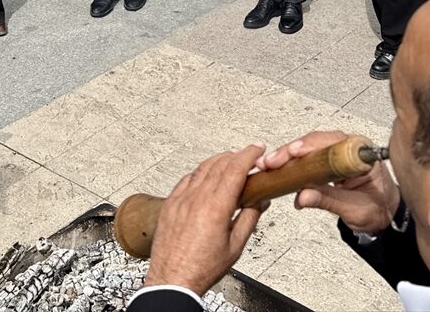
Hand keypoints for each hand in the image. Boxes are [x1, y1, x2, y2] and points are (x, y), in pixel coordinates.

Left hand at [144, 145, 267, 295]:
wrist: (172, 280)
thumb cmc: (201, 268)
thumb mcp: (235, 246)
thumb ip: (249, 219)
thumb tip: (259, 202)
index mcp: (215, 207)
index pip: (235, 169)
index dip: (249, 155)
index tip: (257, 149)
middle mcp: (196, 198)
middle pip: (219, 164)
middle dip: (236, 155)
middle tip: (248, 155)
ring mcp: (180, 199)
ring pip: (201, 168)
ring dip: (218, 160)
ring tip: (230, 160)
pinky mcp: (170, 204)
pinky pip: (186, 179)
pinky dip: (200, 172)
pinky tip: (205, 175)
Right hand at [256, 131, 399, 234]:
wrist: (386, 215)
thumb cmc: (378, 208)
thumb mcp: (354, 208)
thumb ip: (328, 201)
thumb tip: (303, 196)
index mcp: (361, 154)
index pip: (331, 143)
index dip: (309, 147)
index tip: (292, 153)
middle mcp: (349, 148)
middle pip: (314, 142)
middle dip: (290, 152)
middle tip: (271, 162)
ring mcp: (338, 153)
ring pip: (308, 148)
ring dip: (288, 157)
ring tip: (269, 164)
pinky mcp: (328, 161)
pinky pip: (308, 157)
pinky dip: (293, 164)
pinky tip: (279, 170)